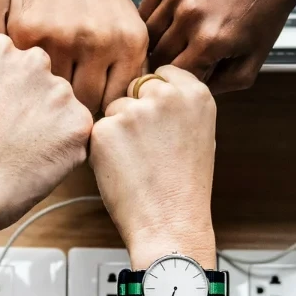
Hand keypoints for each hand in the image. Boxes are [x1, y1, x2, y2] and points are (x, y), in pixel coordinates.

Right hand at [0, 33, 93, 233]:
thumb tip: (8, 85)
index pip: (17, 63)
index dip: (8, 91)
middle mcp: (33, 61)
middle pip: (44, 81)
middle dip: (34, 104)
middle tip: (12, 134)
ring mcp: (60, 91)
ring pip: (63, 107)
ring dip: (52, 126)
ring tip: (22, 152)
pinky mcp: (79, 122)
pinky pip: (77, 134)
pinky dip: (64, 150)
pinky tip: (37, 162)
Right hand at [7, 0, 147, 112]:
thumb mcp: (127, 26)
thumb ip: (126, 69)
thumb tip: (119, 119)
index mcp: (129, 43)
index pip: (116, 103)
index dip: (103, 112)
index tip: (90, 110)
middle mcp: (98, 42)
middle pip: (85, 104)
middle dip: (75, 108)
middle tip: (64, 106)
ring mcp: (61, 38)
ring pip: (54, 93)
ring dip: (49, 93)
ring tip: (46, 91)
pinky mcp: (28, 33)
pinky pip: (28, 72)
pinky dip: (27, 74)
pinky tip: (29, 70)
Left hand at [90, 66, 216, 268]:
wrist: (171, 223)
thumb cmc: (184, 186)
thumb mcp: (198, 133)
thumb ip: (179, 105)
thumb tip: (154, 86)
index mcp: (195, 93)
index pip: (161, 73)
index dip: (155, 97)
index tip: (159, 120)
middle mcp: (165, 96)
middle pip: (135, 88)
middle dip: (135, 110)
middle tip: (149, 148)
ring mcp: (134, 111)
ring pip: (114, 109)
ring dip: (118, 130)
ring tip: (138, 162)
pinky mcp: (106, 129)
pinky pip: (97, 130)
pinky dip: (103, 148)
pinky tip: (123, 169)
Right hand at [139, 0, 295, 92]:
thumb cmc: (264, 14)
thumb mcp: (252, 63)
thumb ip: (220, 87)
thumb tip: (187, 92)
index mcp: (209, 42)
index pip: (173, 77)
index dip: (179, 81)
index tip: (186, 78)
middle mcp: (189, 15)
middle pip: (157, 56)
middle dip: (167, 63)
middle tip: (181, 60)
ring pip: (147, 33)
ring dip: (158, 41)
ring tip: (178, 39)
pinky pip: (146, 7)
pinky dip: (154, 17)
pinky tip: (173, 19)